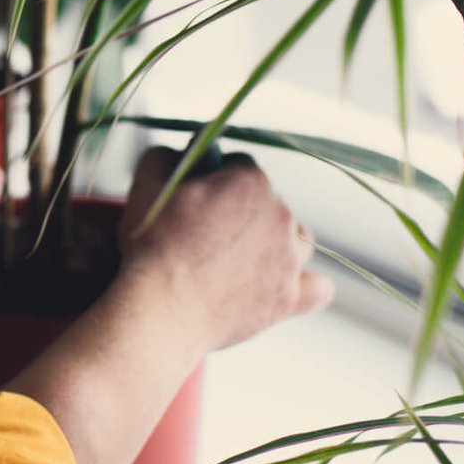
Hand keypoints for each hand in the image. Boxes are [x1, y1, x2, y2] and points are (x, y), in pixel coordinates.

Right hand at [118, 146, 334, 352]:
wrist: (158, 309)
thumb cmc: (151, 246)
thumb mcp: (145, 184)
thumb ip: (165, 156)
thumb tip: (179, 154)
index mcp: (250, 182)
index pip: (240, 166)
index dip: (215, 180)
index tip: (196, 198)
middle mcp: (281, 215)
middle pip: (269, 202)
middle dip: (242, 212)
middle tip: (205, 233)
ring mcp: (290, 259)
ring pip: (297, 240)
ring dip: (274, 244)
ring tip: (237, 260)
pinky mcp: (289, 299)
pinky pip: (319, 288)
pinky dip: (303, 284)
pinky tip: (279, 284)